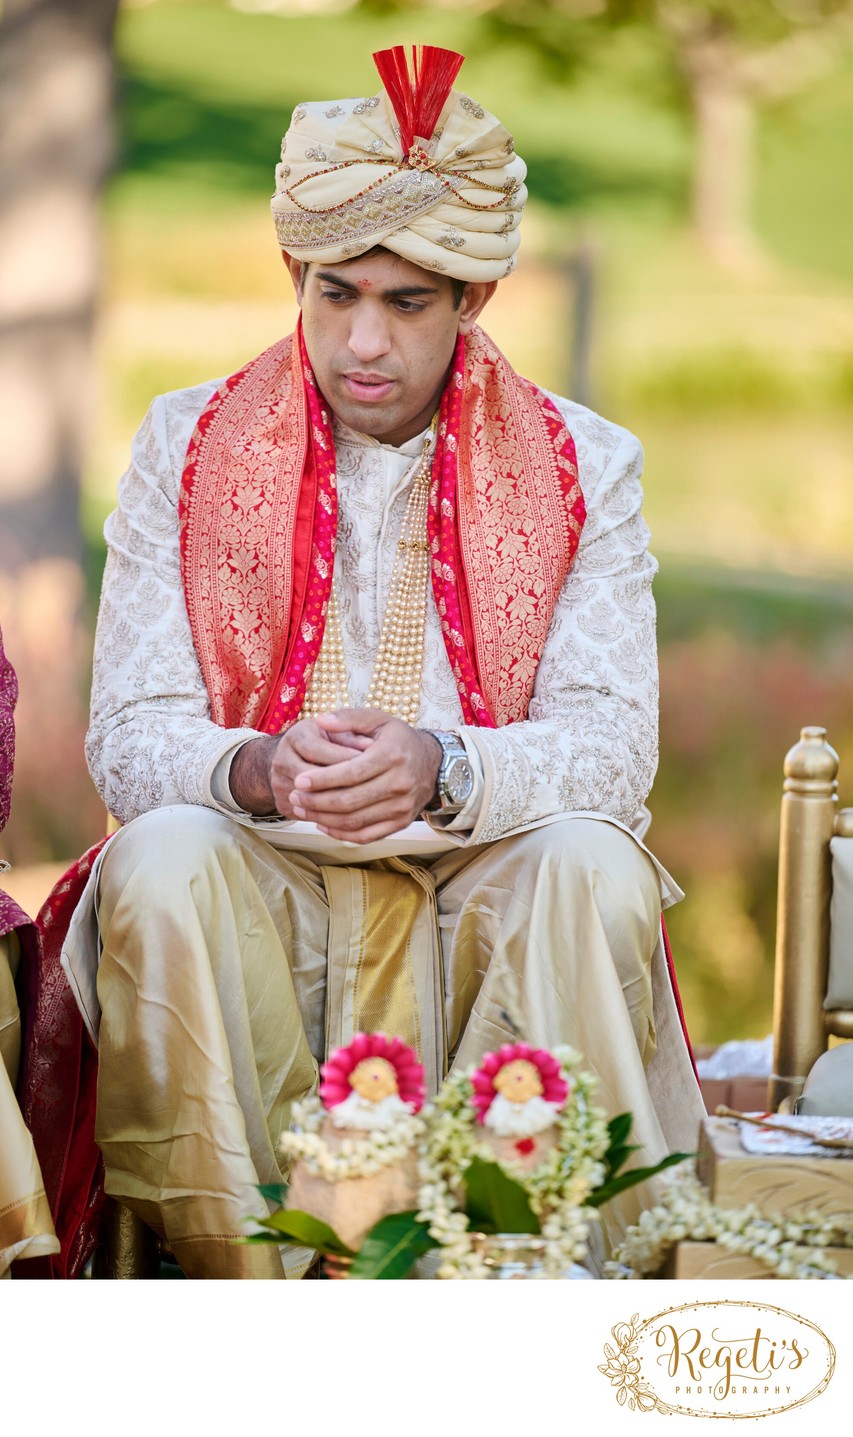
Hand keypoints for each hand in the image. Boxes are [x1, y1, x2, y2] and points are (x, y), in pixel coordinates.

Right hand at [228, 718, 369, 817]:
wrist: (296, 759)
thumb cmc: (326, 741)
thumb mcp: (337, 731)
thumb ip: (351, 734)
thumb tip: (370, 746)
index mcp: (296, 737)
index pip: (317, 749)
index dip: (345, 756)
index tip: (371, 762)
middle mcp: (281, 760)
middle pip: (310, 777)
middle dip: (342, 782)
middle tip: (372, 786)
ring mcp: (279, 785)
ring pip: (310, 801)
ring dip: (338, 803)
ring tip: (367, 803)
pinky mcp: (283, 806)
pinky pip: (309, 817)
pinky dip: (331, 819)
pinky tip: (355, 816)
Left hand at [287, 708, 441, 842]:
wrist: (434, 764)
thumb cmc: (400, 740)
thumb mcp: (379, 720)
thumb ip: (349, 717)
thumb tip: (321, 721)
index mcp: (392, 755)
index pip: (351, 773)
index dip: (322, 779)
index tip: (299, 779)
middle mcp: (400, 783)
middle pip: (350, 800)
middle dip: (317, 801)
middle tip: (294, 795)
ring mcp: (402, 807)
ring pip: (354, 821)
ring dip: (323, 818)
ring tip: (302, 808)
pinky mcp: (401, 823)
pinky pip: (366, 835)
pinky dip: (341, 833)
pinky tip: (322, 824)